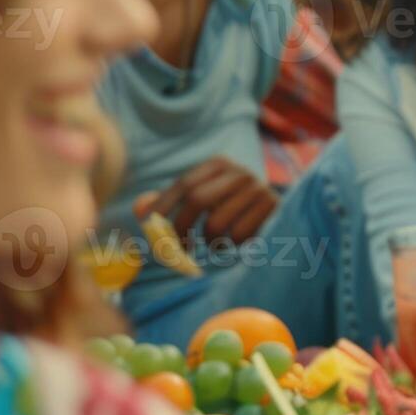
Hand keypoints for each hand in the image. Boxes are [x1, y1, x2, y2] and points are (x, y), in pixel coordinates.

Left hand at [134, 157, 278, 245]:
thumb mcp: (200, 200)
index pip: (184, 184)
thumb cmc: (229, 208)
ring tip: (212, 245)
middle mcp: (239, 171)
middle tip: (175, 250)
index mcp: (218, 164)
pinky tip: (233, 243)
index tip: (149, 229)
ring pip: (216, 222)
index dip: (164, 207)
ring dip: (207, 241)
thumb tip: (140, 210)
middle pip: (198, 199)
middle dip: (180, 228)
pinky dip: (229, 246)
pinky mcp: (271, 207)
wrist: (275, 212)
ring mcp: (258, 187)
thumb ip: (169, 203)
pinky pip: (238, 235)